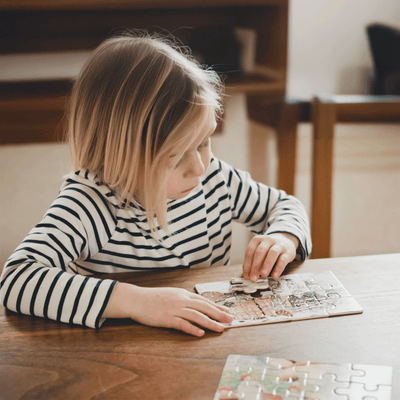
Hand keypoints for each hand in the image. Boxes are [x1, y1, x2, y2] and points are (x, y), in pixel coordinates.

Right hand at [104, 283, 232, 336]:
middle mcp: (181, 300)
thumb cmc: (153, 298)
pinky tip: (200, 333)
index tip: (227, 312)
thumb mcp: (171, 294)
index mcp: (183, 294)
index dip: (217, 306)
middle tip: (230, 320)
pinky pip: (182, 324)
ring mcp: (174, 309)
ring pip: (196, 315)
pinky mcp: (167, 318)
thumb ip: (183, 299)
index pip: (204, 300)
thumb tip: (196, 304)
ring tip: (220, 328)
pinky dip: (192, 328)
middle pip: (204, 307)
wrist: (136, 299)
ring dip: (210, 322)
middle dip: (219, 314)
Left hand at [242, 233, 298, 281]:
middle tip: (253, 277)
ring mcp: (278, 245)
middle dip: (255, 266)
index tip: (246, 275)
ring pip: (272, 253)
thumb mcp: (260, 251)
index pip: (250, 251)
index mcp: (258, 239)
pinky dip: (278, 268)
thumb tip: (247, 274)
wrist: (285, 242)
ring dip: (266, 265)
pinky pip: (283, 260)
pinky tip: (274, 276)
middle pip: (260, 252)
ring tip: (263, 275)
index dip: (247, 264)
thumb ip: (253, 261)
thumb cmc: (269, 249)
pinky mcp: (287, 252)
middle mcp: (268, 240)